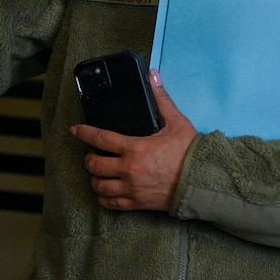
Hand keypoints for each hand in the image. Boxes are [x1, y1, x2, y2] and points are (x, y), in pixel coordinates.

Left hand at [73, 70, 196, 213]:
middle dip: (89, 157)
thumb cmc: (190, 153)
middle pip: (94, 164)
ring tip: (99, 173)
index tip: (76, 130)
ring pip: (99, 186)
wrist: (203, 181)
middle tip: (93, 154)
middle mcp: (129, 169)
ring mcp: (131, 188)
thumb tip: (153, 76)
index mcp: (135, 148)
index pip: (100, 138)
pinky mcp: (137, 203)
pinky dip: (104, 198)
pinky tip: (107, 191)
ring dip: (95, 178)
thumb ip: (161, 100)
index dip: (84, 132)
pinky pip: (110, 203)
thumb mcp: (177, 123)